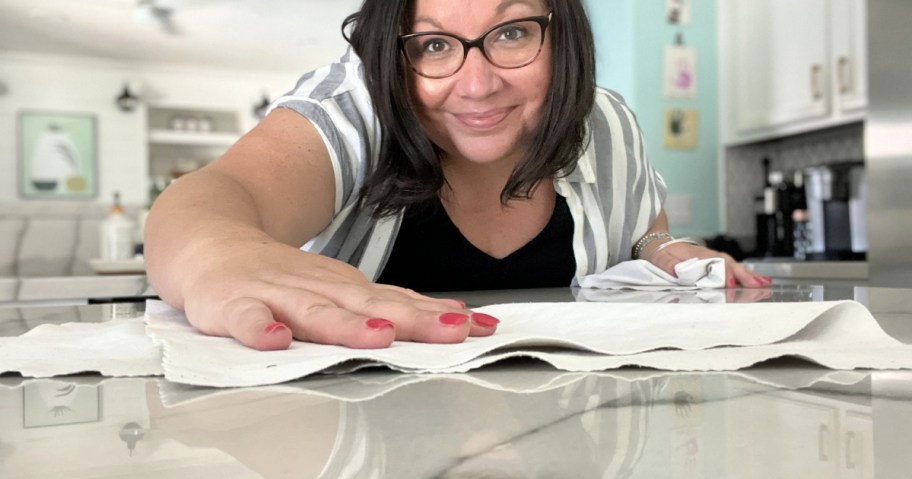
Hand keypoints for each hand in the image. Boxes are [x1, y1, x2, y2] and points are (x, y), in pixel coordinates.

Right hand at [171, 240, 499, 350]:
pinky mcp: (232, 302)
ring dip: (347, 324)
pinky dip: (258, 329)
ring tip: (378, 336)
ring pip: (315, 311)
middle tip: (453, 329)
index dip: (440, 316)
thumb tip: (456, 316)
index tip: (482, 327)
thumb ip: (392, 306)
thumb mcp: (342, 288)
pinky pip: (245, 318)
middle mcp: (318, 289)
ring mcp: (275, 294)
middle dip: (414, 319)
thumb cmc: (279, 275)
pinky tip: (273, 339)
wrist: (208, 236)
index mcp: (346, 287)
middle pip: (370, 305)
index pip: (400, 302)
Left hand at [643, 240, 771, 288]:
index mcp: (695, 255)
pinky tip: (759, 282)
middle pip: (728, 264)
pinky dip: (746, 274)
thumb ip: (668, 266)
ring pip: (733, 266)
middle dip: (742, 275)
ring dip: (748, 275)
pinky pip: (733, 268)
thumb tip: (676, 272)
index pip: (712, 264)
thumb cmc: (661, 254)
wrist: (658, 244)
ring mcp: (713, 259)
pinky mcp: (715, 264)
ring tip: (763, 284)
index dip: (721, 274)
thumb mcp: (660, 259)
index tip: (730, 283)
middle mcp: (708, 256)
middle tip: (756, 286)